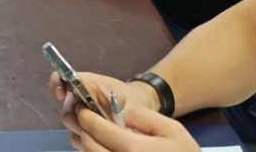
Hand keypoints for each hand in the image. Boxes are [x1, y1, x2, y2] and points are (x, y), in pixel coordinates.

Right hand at [49, 71, 159, 139]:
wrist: (139, 108)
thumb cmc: (134, 100)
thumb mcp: (132, 103)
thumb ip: (120, 111)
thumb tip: (116, 126)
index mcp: (87, 84)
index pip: (62, 77)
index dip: (57, 84)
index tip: (61, 95)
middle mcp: (80, 98)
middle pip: (67, 110)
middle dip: (78, 119)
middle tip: (97, 125)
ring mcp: (81, 114)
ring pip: (71, 125)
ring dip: (83, 131)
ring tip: (103, 135)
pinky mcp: (84, 128)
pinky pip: (77, 137)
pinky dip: (86, 140)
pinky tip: (100, 141)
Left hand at [74, 107, 199, 151]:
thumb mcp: (172, 129)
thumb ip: (143, 116)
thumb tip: (120, 113)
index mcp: (135, 149)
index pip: (99, 130)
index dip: (86, 116)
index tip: (83, 107)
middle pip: (90, 146)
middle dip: (83, 129)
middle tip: (83, 117)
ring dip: (86, 143)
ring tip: (90, 131)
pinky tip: (101, 146)